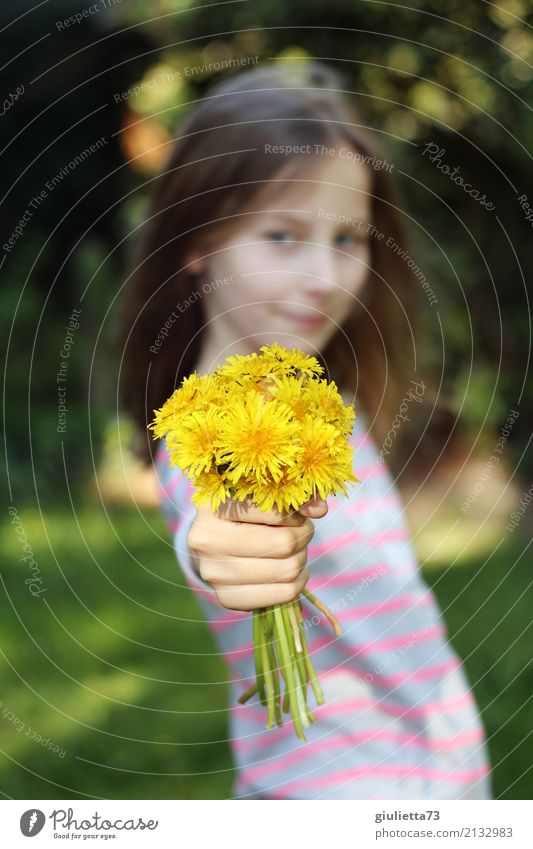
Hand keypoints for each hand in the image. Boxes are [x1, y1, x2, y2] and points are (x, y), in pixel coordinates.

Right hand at [187, 495, 327, 610]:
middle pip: (284, 543)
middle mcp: (206, 540)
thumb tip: (319, 509)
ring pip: (287, 570)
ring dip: (302, 559)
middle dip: (303, 537)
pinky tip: (291, 572)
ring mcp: (213, 573)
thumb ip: (292, 497)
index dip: (296, 515)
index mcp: (212, 507)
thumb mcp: (260, 498)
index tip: (297, 515)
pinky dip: (298, 582)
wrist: (213, 547)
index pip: (272, 511)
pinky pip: (284, 594)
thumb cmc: (242, 515)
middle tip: (301, 533)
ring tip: (295, 551)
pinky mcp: (226, 598)